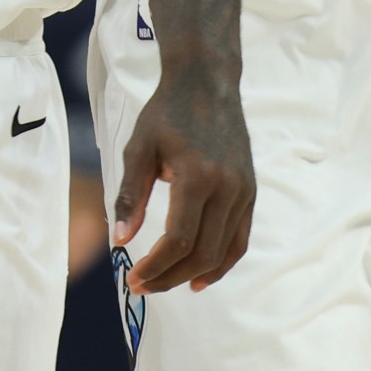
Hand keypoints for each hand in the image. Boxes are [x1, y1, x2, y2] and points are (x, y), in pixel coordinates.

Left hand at [112, 68, 253, 294]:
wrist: (207, 83)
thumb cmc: (166, 113)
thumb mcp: (139, 148)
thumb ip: (130, 195)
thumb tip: (121, 240)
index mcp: (197, 175)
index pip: (178, 239)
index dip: (154, 267)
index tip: (133, 279)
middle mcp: (226, 187)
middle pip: (202, 253)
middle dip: (170, 277)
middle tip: (143, 286)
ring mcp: (243, 191)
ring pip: (223, 252)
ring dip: (194, 275)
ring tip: (166, 285)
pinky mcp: (250, 191)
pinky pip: (239, 240)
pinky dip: (222, 263)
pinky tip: (201, 277)